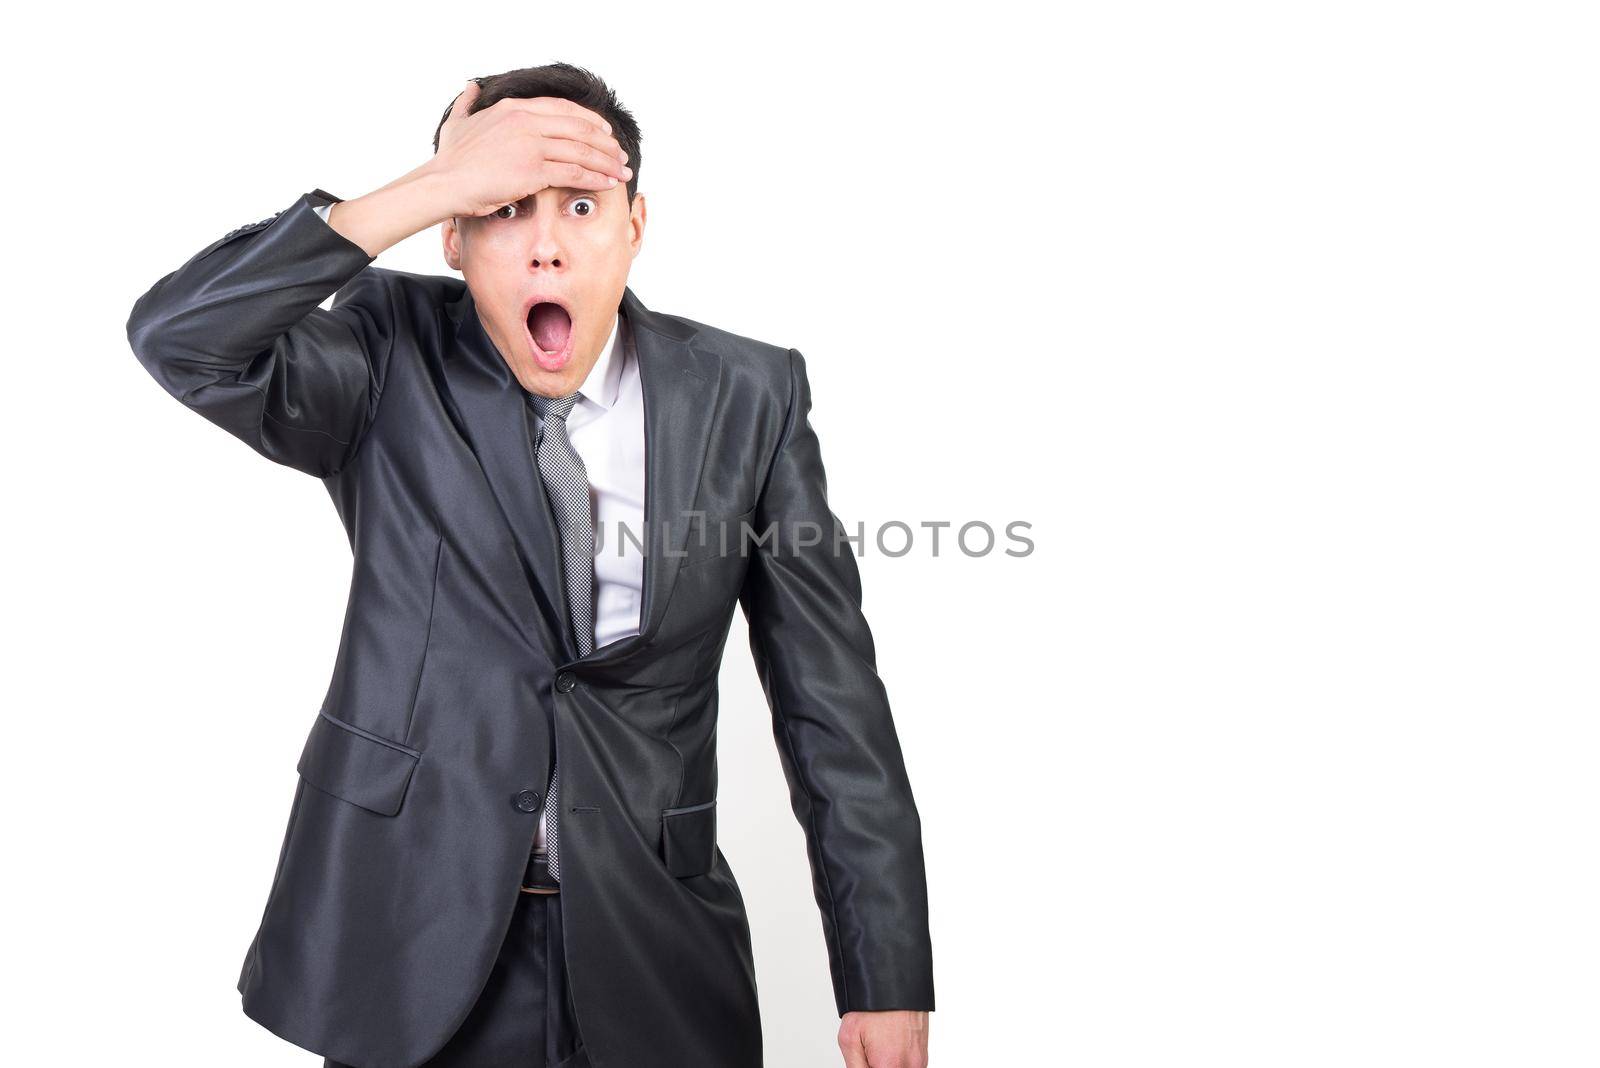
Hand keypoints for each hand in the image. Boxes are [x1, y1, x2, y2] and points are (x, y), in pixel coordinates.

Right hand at [425, 79, 631, 218]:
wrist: (443, 183)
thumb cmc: (449, 160)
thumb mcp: (458, 121)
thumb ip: (467, 102)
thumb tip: (471, 86)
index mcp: (513, 108)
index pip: (562, 109)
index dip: (588, 120)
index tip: (604, 131)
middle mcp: (525, 121)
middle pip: (579, 128)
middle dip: (605, 142)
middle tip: (620, 154)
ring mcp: (530, 144)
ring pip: (581, 150)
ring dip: (607, 162)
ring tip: (622, 171)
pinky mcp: (533, 170)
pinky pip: (574, 172)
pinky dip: (595, 177)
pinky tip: (608, 183)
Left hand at [838, 1010, 928, 1067]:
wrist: (895, 979)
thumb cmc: (873, 1004)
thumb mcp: (849, 1038)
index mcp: (889, 1065)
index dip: (867, 1067)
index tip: (865, 1059)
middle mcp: (910, 1065)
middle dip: (875, 1065)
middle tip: (869, 1050)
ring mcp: (920, 1061)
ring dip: (886, 1063)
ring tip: (878, 1044)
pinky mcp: (924, 1054)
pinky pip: (908, 1065)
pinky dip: (896, 1059)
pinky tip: (888, 1044)